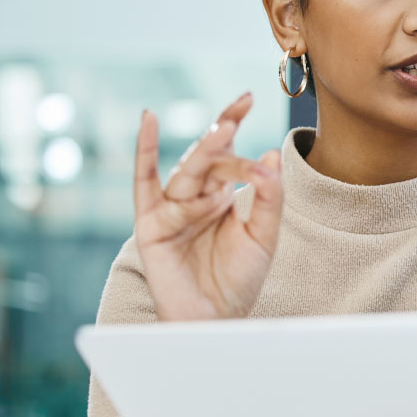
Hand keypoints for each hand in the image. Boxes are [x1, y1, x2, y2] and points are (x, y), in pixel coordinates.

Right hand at [133, 92, 282, 320]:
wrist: (218, 319)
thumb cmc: (239, 279)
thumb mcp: (264, 234)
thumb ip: (268, 197)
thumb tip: (271, 153)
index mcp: (222, 195)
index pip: (228, 153)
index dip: (234, 124)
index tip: (249, 97)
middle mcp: (196, 196)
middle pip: (210, 158)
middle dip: (224, 132)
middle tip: (240, 108)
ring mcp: (172, 208)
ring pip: (190, 171)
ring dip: (206, 150)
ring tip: (224, 130)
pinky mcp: (151, 223)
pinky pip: (145, 183)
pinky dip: (145, 152)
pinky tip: (148, 120)